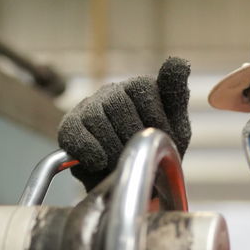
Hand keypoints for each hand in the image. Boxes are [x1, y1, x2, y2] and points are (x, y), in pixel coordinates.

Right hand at [57, 56, 191, 189]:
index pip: (143, 88)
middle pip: (118, 103)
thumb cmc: (157, 155)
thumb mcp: (176, 129)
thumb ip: (176, 96)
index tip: (162, 139)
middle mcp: (112, 92)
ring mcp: (88, 107)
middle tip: (141, 156)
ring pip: (96, 117)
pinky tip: (100, 163)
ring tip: (123, 163)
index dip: (155, 119)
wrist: (135, 187)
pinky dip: (88, 149)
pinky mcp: (69, 126)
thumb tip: (180, 61)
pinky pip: (74, 131)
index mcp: (139, 88)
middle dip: (132, 137)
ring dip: (112, 147)